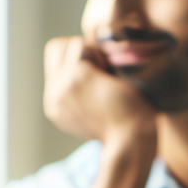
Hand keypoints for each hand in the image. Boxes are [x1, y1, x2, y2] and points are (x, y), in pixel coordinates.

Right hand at [43, 36, 157, 153]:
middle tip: (103, 73)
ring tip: (108, 77)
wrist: (132, 144)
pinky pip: (85, 46)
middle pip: (56, 47)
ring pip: (70, 44)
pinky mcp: (77, 77)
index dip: (77, 59)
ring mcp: (62, 87)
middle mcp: (54, 98)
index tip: (98, 79)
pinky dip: (102, 56)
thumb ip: (83, 94)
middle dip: (80, 51)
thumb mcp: (96, 114)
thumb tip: (85, 64)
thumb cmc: (126, 129)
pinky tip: (113, 78)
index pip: (54, 64)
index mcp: (56, 107)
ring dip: (93, 53)